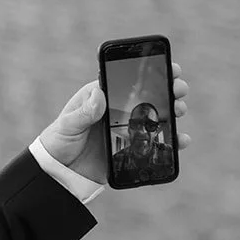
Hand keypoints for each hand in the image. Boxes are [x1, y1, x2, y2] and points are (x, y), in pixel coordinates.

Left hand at [37, 62, 191, 184]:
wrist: (59, 172)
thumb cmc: (59, 141)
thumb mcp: (68, 124)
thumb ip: (83, 112)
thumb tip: (98, 94)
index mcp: (103, 97)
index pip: (130, 79)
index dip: (152, 71)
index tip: (170, 67)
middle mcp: (119, 111)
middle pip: (149, 96)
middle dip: (168, 89)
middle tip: (179, 89)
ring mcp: (127, 130)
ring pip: (156, 117)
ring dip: (172, 112)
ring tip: (179, 110)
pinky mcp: (131, 150)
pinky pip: (155, 144)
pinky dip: (170, 142)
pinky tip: (181, 139)